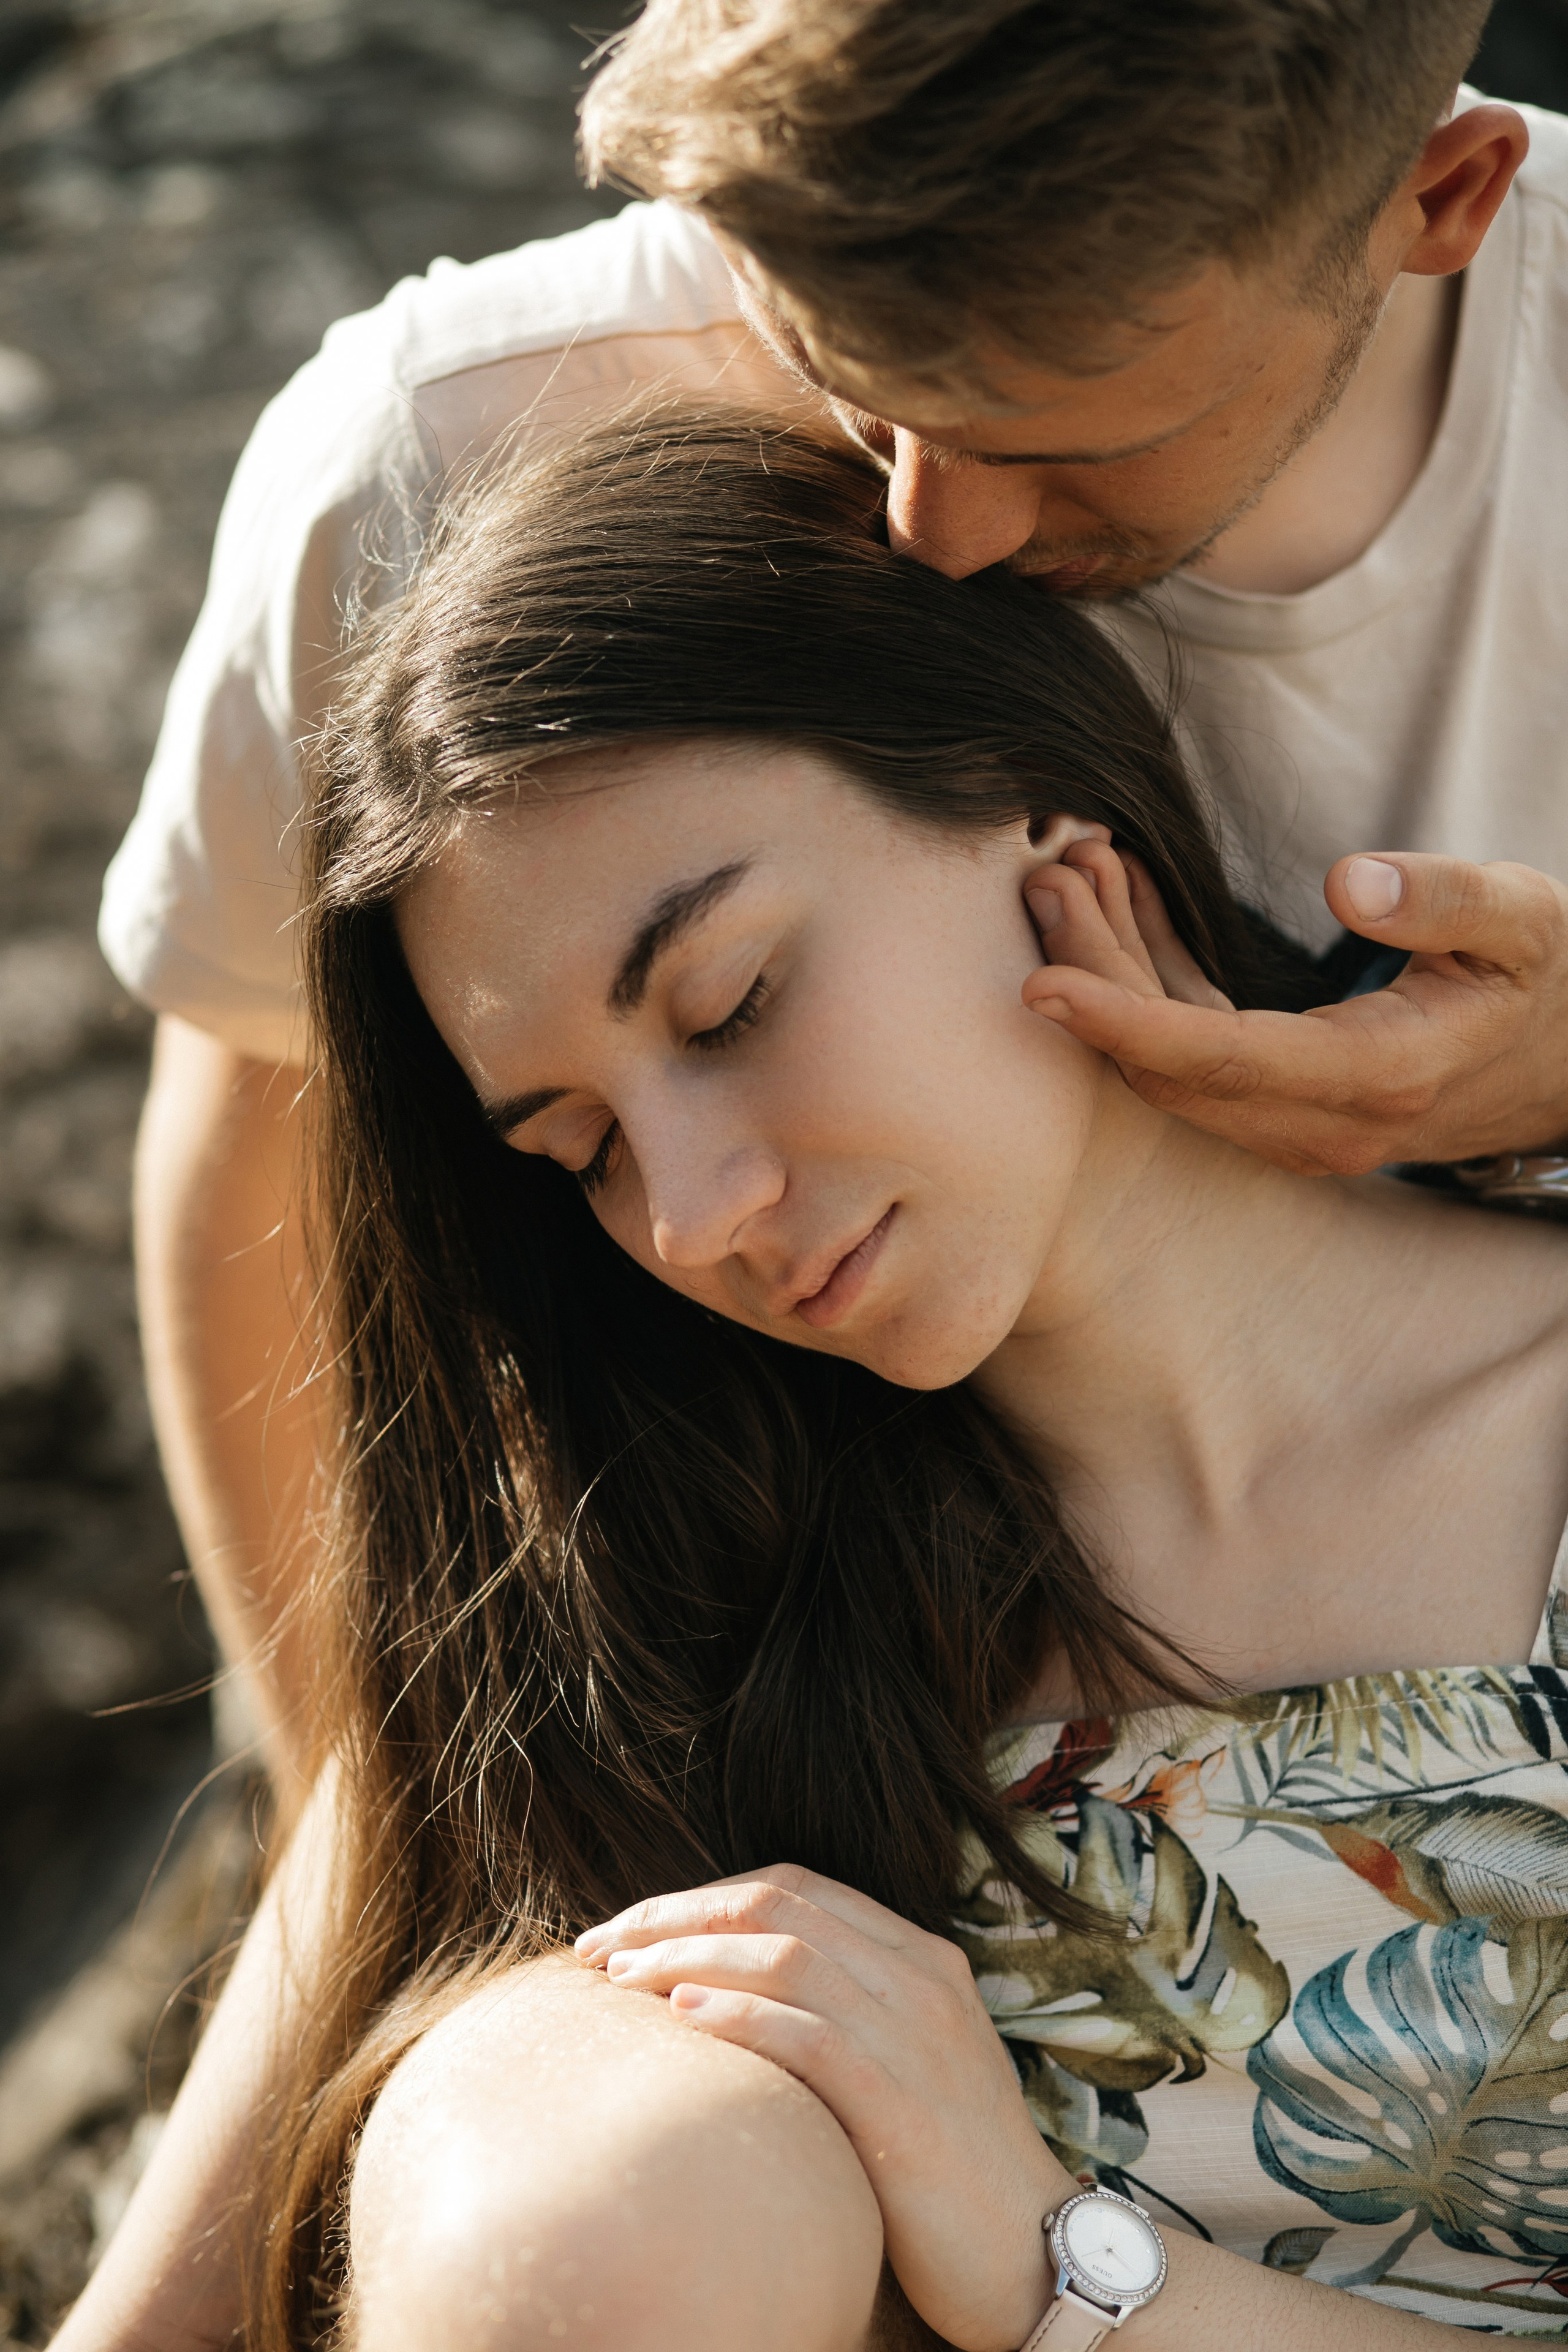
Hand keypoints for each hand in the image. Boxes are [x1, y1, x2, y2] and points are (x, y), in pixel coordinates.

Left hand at [575, 1865, 1067, 2351]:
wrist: (1033, 2255)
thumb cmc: (950, 2167)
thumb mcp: (906, 2061)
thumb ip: (842, 2010)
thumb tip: (725, 1985)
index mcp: (923, 1957)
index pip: (794, 1888)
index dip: (702, 1896)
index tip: (631, 1927)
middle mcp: (921, 1979)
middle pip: (776, 1907)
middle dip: (675, 1914)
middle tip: (600, 1945)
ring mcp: (915, 2036)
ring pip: (784, 1957)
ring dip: (687, 1955)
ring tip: (619, 1977)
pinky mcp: (901, 2104)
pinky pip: (807, 2035)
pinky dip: (738, 2014)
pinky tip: (682, 2014)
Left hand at [1023, 847, 1567, 1175]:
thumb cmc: (1547, 977)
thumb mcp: (1525, 918)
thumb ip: (1443, 899)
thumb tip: (1345, 882)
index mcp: (1380, 1077)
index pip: (1221, 1060)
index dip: (1124, 1023)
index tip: (1040, 985)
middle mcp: (1326, 1122)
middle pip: (1171, 1067)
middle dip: (1095, 975)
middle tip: (1047, 874)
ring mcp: (1299, 1126)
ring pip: (1169, 1064)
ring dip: (1111, 971)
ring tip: (1069, 874)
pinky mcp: (1284, 1105)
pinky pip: (1194, 1048)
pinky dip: (1149, 978)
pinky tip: (1121, 901)